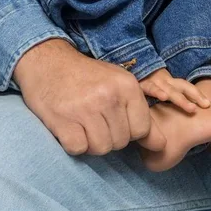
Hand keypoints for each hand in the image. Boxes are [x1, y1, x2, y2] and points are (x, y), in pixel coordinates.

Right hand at [13, 38, 163, 155]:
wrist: (49, 62)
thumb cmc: (88, 76)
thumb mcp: (120, 85)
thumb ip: (141, 114)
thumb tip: (162, 145)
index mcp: (128, 86)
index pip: (142, 129)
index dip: (130, 131)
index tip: (117, 122)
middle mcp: (110, 97)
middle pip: (121, 142)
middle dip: (110, 137)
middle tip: (97, 121)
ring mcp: (85, 109)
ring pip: (101, 148)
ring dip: (92, 143)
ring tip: (84, 125)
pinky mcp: (63, 120)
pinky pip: (78, 148)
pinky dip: (75, 144)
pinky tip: (71, 128)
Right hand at [139, 68, 210, 113]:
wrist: (125, 73)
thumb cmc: (145, 85)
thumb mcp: (158, 90)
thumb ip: (169, 98)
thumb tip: (184, 114)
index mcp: (170, 83)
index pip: (187, 87)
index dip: (198, 94)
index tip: (208, 104)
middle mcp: (164, 81)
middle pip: (182, 86)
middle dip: (195, 95)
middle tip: (205, 105)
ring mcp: (154, 81)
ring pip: (170, 89)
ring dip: (180, 98)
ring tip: (191, 108)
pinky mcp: (141, 84)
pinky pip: (150, 87)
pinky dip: (157, 91)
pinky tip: (164, 97)